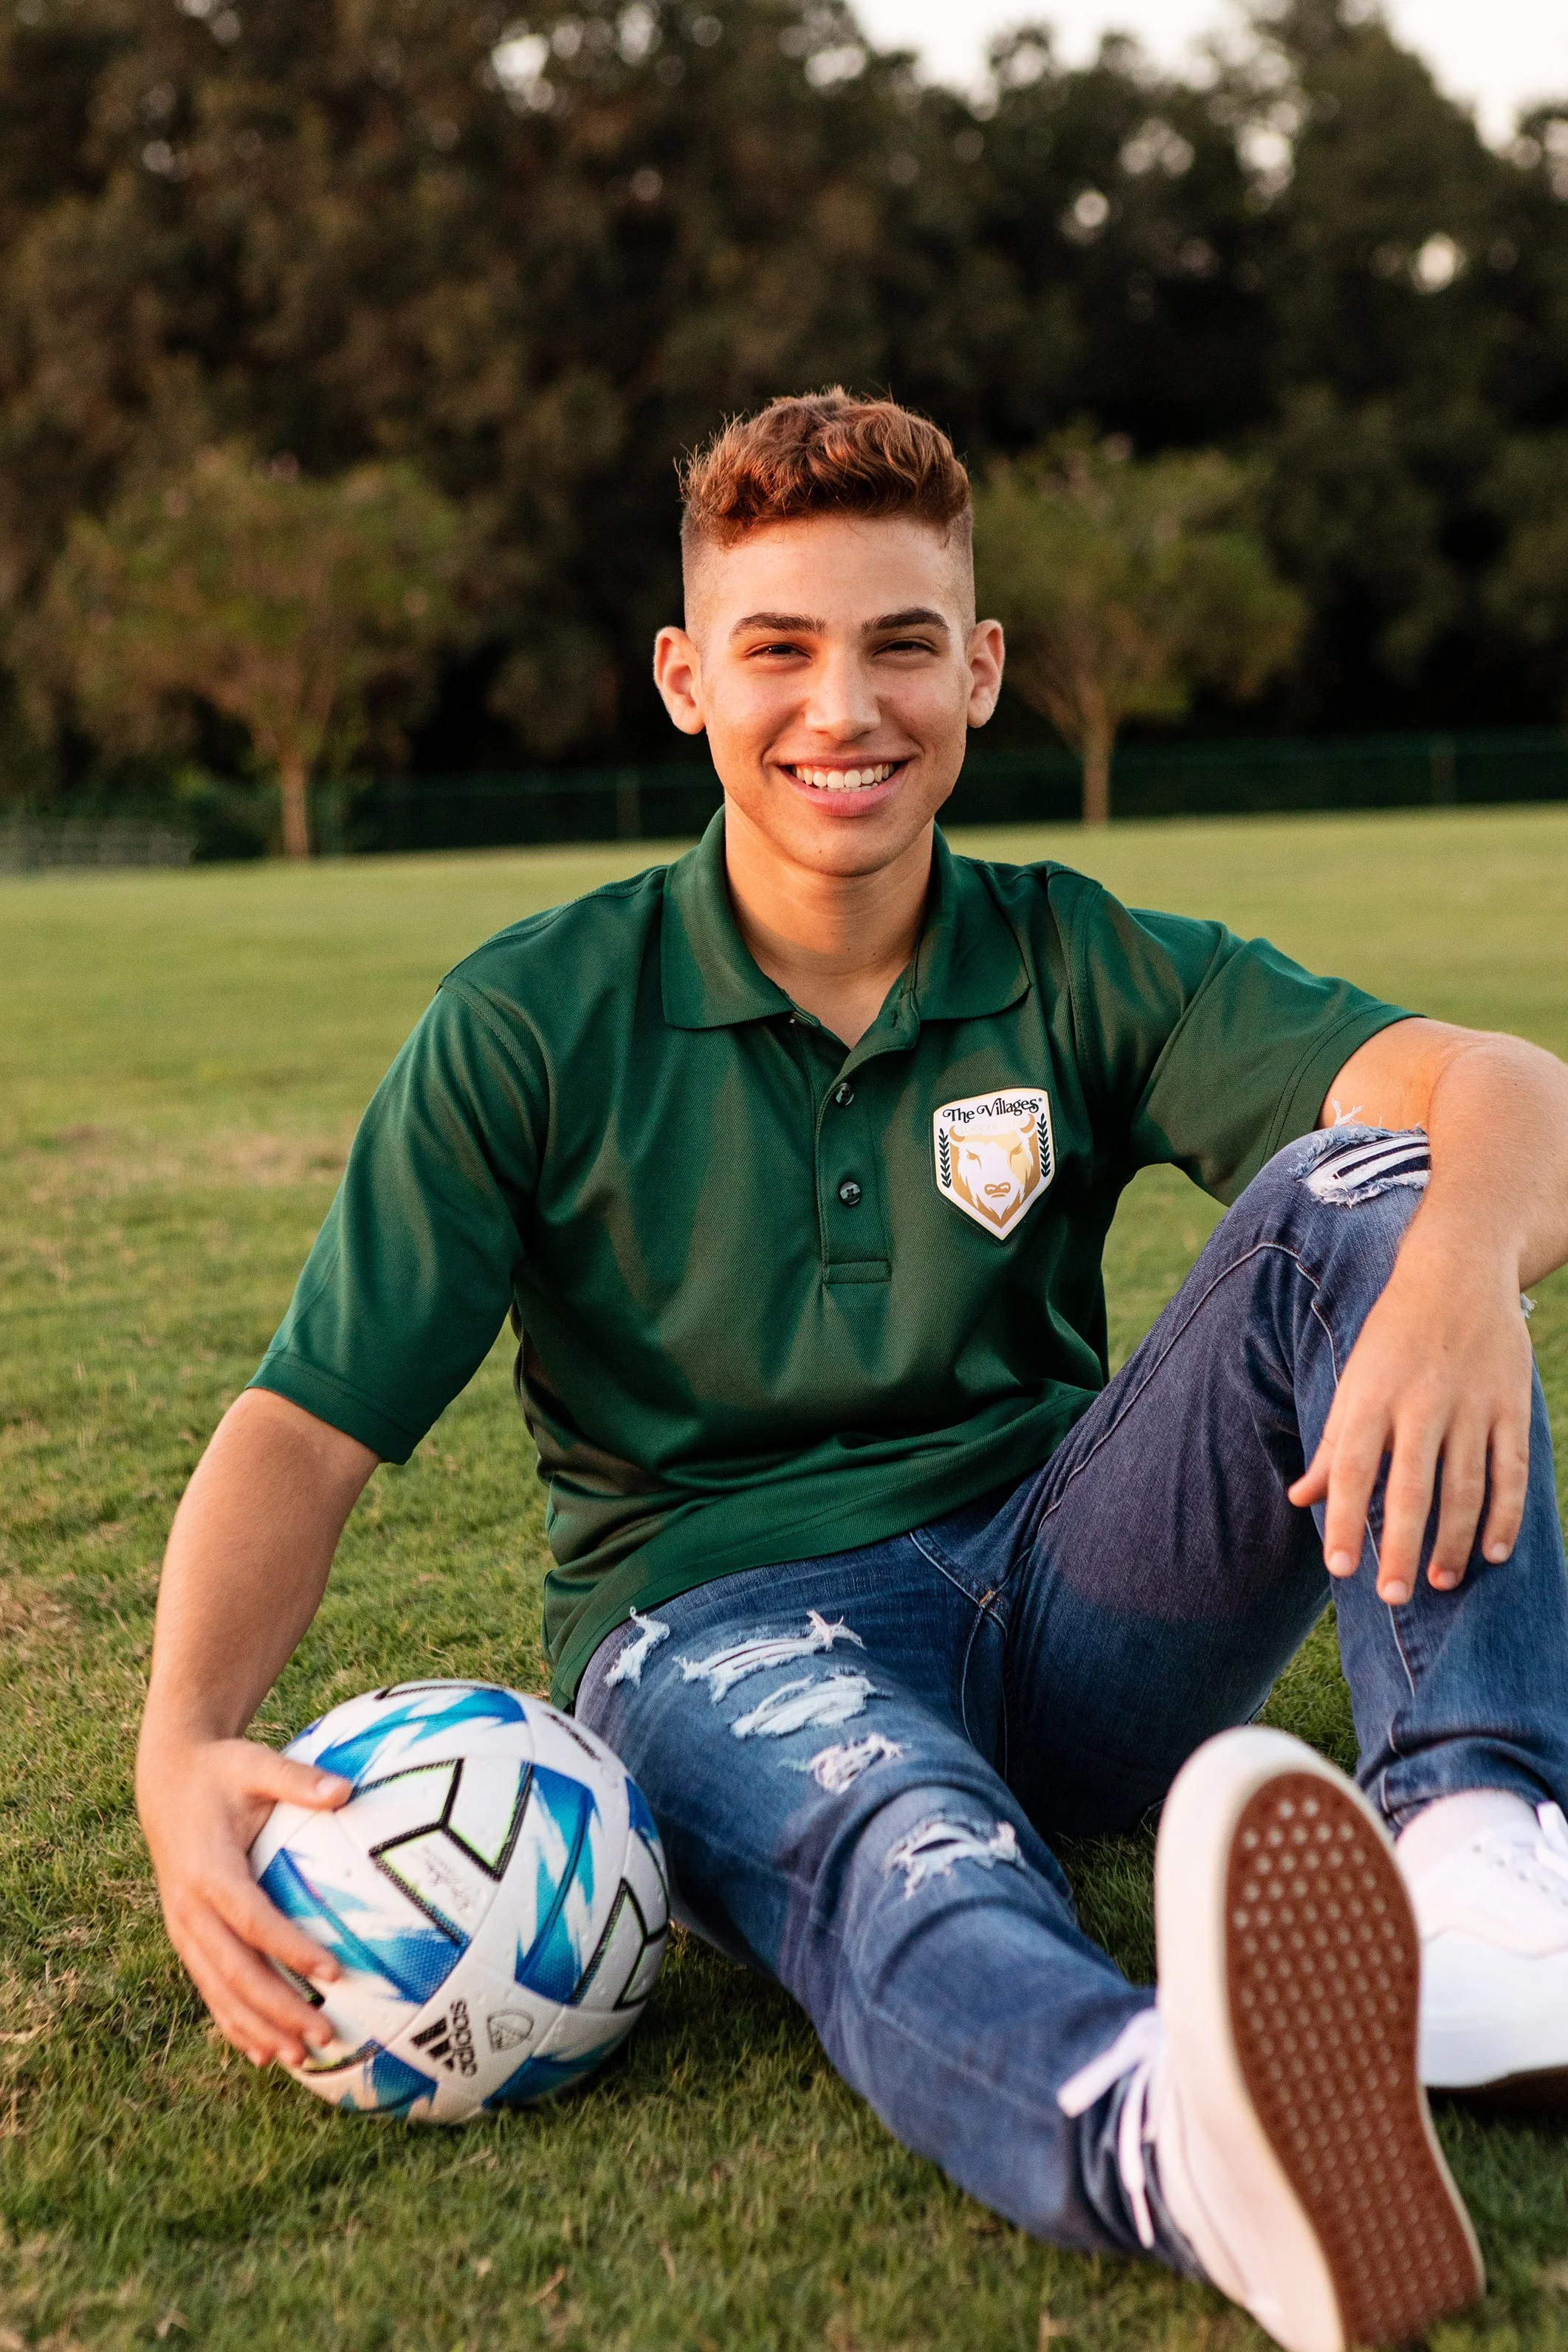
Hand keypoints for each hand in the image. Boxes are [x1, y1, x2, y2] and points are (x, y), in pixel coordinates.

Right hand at [137, 1736, 350, 2067]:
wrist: (166, 1782)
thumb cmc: (222, 1771)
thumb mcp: (255, 1763)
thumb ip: (298, 1778)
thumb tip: (346, 1789)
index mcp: (209, 1870)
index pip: (253, 1919)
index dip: (289, 1948)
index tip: (332, 1972)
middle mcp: (190, 1908)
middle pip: (235, 1970)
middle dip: (278, 2009)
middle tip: (325, 2035)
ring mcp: (184, 1928)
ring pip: (219, 1989)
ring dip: (258, 2028)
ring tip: (301, 2058)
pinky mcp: (186, 1937)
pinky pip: (209, 1988)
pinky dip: (234, 2023)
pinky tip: (264, 2054)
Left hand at [1287, 1232, 1532, 1604]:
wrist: (1458, 1269)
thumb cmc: (1394, 1333)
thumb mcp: (1354, 1378)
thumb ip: (1333, 1443)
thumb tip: (1302, 1498)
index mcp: (1371, 1395)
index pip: (1354, 1470)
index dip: (1347, 1521)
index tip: (1341, 1570)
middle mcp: (1420, 1401)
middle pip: (1411, 1487)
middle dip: (1402, 1547)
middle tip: (1392, 1597)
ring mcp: (1470, 1404)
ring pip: (1464, 1487)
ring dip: (1453, 1541)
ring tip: (1440, 1583)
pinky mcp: (1510, 1404)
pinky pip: (1510, 1469)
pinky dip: (1505, 1514)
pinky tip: (1492, 1552)